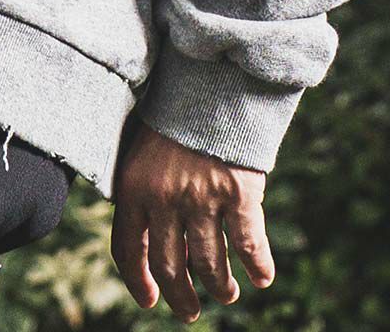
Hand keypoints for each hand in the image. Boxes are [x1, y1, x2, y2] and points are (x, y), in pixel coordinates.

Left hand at [110, 119, 274, 318]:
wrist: (210, 81)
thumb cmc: (174, 116)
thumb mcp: (141, 148)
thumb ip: (141, 190)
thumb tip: (145, 239)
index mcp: (134, 186)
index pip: (128, 250)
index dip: (138, 282)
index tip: (150, 300)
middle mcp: (165, 198)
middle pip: (170, 267)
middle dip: (181, 297)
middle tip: (190, 311)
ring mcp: (203, 198)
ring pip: (209, 265)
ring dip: (219, 287)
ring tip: (225, 293)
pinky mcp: (239, 194)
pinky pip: (248, 246)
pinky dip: (257, 267)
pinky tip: (261, 277)